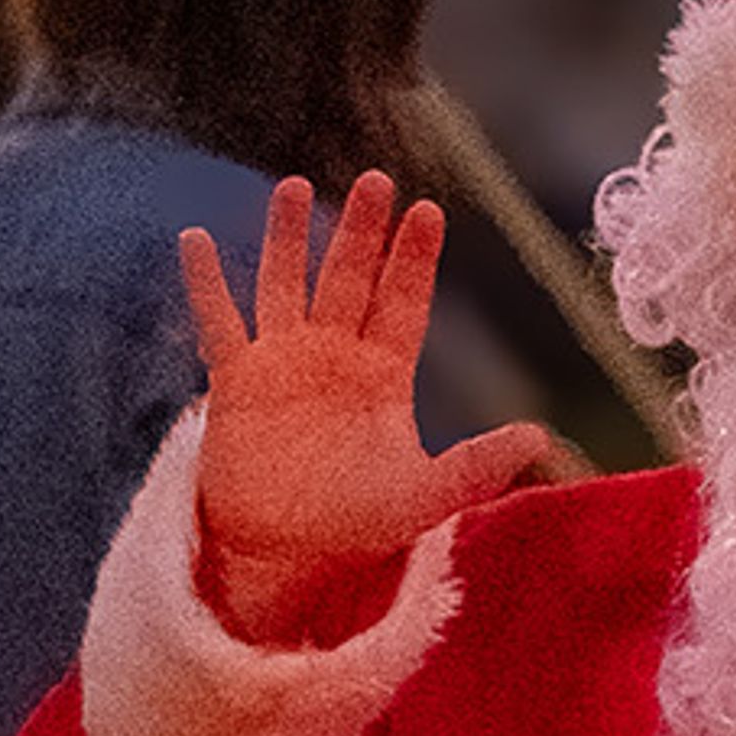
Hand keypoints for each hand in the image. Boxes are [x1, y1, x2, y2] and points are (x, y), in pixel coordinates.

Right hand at [179, 171, 556, 650]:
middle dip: (363, 232)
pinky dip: (207, 284)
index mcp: (383, 376)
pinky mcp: (237, 380)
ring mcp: (283, 362)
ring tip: (293, 185)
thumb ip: (478, 465)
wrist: (283, 554)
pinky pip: (220, 322)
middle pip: (351, 279)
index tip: (428, 211)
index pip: (403, 303)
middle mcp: (334, 356)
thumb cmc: (355, 525)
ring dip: (288, 238)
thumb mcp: (424, 496)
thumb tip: (540, 437)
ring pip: (286, 283)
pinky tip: (196, 240)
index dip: (414, 260)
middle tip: (377, 181)